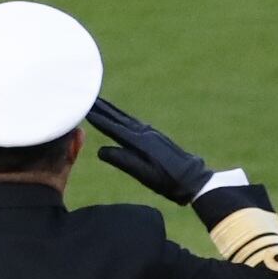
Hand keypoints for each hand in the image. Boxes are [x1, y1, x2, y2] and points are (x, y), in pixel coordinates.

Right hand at [85, 98, 210, 205]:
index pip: (113, 128)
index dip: (98, 118)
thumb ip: (123, 161)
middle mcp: (144, 133)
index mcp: (139, 142)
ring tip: (99, 102)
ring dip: (111, 110)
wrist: (193, 178)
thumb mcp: (143, 174)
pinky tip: (119, 116)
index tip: (84, 107)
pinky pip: (133, 122)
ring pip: (126, 118)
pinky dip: (121, 116)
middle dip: (102, 107)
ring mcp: (151, 133)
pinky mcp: (154, 136)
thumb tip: (100, 150)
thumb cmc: (167, 181)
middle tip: (87, 96)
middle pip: (118, 117)